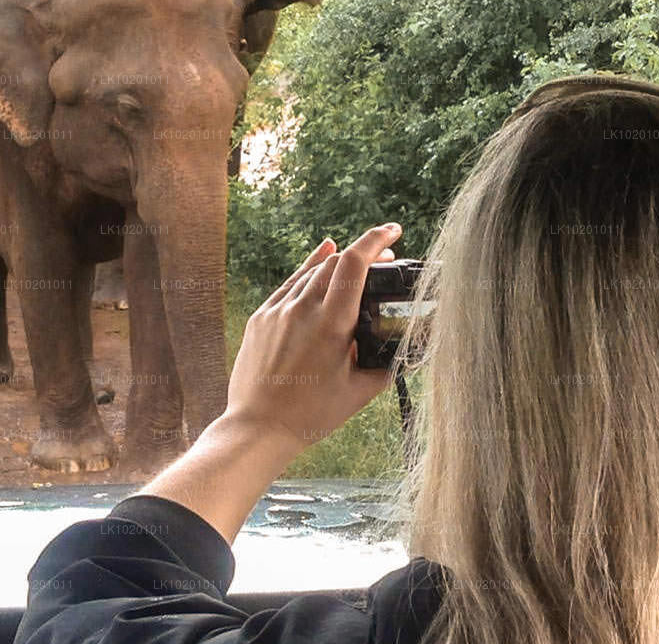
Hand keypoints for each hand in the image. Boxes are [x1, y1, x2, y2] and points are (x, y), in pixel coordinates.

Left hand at [224, 223, 402, 451]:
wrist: (258, 427)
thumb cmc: (311, 415)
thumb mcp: (359, 392)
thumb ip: (384, 364)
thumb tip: (400, 349)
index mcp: (331, 323)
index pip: (355, 263)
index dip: (376, 239)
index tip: (393, 231)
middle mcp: (302, 309)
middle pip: (335, 262)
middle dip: (363, 254)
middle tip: (384, 260)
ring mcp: (277, 311)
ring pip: (311, 271)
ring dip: (337, 263)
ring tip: (357, 266)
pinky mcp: (260, 318)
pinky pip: (288, 284)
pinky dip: (308, 269)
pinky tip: (321, 257)